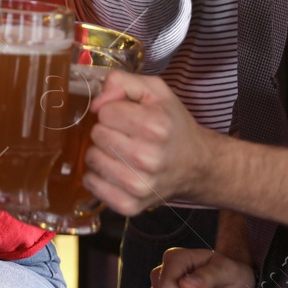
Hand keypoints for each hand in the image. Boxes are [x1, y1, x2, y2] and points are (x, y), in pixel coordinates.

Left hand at [82, 71, 216, 213]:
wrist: (196, 165)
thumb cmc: (172, 125)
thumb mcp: (156, 91)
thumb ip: (123, 82)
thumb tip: (97, 102)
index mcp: (156, 126)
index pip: (105, 112)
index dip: (114, 111)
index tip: (128, 117)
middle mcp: (148, 157)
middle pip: (97, 135)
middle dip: (108, 131)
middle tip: (127, 136)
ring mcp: (139, 185)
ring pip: (91, 158)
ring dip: (102, 153)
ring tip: (122, 153)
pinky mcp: (130, 205)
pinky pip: (91, 183)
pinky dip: (98, 176)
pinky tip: (116, 170)